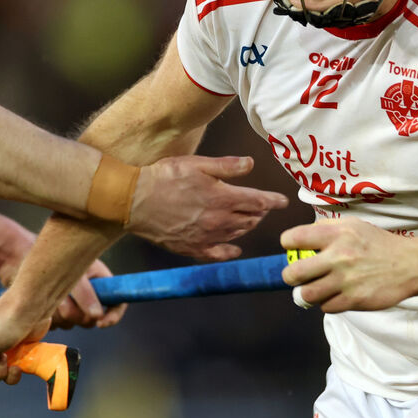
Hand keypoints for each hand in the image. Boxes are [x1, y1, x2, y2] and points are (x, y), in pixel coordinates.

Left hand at [49, 259, 126, 328]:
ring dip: (58, 311)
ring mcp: (72, 307)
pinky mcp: (57, 313)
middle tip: (63, 297)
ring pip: (70, 323)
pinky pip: (55, 324)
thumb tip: (97, 316)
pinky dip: (49, 313)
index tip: (101, 323)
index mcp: (101, 284)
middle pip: (90, 320)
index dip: (113, 317)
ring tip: (51, 290)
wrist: (40, 255)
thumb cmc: (62, 257)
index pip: (117, 304)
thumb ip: (85, 292)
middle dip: (76, 313)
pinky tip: (43, 298)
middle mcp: (89, 298)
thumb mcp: (75, 271)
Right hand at [128, 155, 287, 259]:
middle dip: (259, 212)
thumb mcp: (196, 164)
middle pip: (250, 219)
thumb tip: (251, 164)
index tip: (283, 201)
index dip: (273, 200)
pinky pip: (218, 253)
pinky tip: (235, 249)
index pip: (258, 201)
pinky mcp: (192, 248)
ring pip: (237, 234)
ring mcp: (206, 237)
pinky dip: (230, 251)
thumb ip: (226, 166)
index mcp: (222, 198)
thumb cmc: (164, 177)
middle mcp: (219, 221)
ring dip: (247, 226)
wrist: (134, 200)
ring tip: (249, 219)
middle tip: (261, 205)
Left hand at [279, 218, 417, 312]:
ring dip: (307, 293)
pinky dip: (327, 303)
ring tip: (314, 288)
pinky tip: (335, 295)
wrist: (411, 264)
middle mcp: (338, 256)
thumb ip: (325, 228)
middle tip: (296, 276)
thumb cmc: (377, 243)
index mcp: (336, 234)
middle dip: (290, 276)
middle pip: (293, 274)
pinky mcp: (355, 300)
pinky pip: (326, 307)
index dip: (288, 244)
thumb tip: (298, 239)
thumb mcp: (352, 225)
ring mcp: (346, 280)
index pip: (294, 238)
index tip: (293, 249)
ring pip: (307, 295)